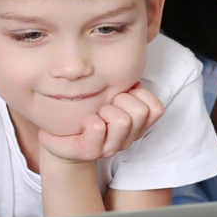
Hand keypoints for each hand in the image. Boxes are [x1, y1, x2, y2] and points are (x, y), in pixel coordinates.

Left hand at [37, 83, 164, 162]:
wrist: (60, 137)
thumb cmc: (87, 111)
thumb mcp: (111, 94)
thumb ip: (125, 84)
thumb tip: (129, 64)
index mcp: (136, 125)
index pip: (156, 108)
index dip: (140, 94)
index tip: (122, 94)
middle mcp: (128, 138)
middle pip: (140, 111)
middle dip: (121, 99)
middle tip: (105, 105)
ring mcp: (111, 148)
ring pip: (122, 121)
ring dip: (105, 110)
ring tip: (95, 113)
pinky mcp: (90, 151)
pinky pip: (97, 128)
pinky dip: (88, 120)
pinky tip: (83, 122)